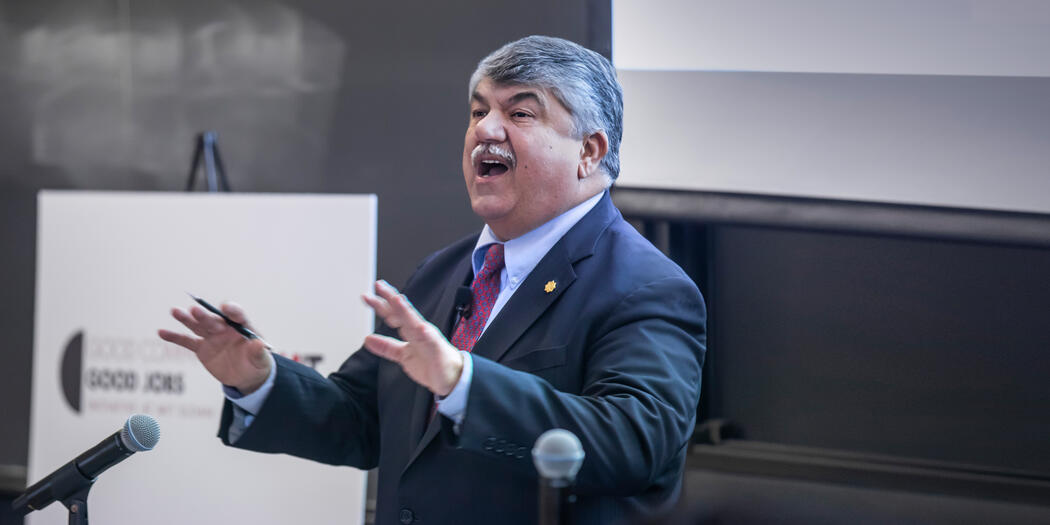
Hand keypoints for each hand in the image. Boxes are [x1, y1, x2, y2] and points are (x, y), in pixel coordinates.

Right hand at [158, 302, 271, 393]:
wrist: (246, 375)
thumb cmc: (257, 362)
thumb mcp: (261, 360)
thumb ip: (258, 352)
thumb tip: (259, 344)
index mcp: (242, 326)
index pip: (237, 315)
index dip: (232, 311)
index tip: (226, 309)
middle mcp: (225, 328)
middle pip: (213, 319)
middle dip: (205, 316)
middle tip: (195, 310)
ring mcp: (212, 336)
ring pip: (198, 326)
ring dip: (187, 319)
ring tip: (175, 311)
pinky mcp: (202, 348)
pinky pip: (187, 341)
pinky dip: (174, 337)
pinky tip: (162, 332)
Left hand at [361, 280, 463, 395]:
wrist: (451, 376)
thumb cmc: (431, 363)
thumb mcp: (402, 355)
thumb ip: (386, 346)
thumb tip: (368, 339)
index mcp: (410, 330)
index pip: (393, 314)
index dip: (380, 305)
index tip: (367, 296)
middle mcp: (418, 329)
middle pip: (402, 311)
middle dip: (390, 298)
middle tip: (378, 285)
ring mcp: (428, 337)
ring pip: (415, 321)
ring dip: (406, 310)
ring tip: (397, 299)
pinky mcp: (437, 348)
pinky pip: (431, 340)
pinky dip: (426, 333)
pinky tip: (421, 327)